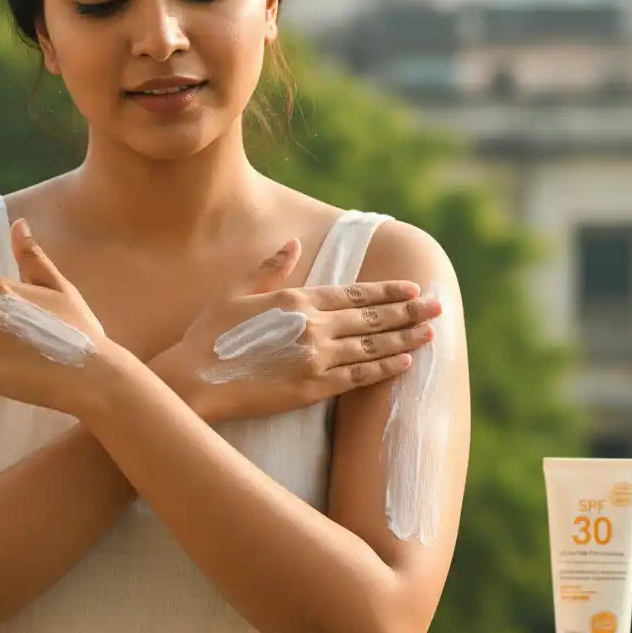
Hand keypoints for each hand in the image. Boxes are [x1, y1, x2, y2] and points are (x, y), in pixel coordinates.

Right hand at [159, 241, 441, 423]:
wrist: (194, 379)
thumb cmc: (209, 335)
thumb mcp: (236, 292)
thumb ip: (270, 269)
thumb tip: (293, 243)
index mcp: (296, 300)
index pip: (353, 293)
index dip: (386, 291)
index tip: (412, 288)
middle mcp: (313, 326)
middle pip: (371, 318)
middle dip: (408, 311)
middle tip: (437, 307)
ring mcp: (316, 358)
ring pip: (372, 346)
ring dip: (404, 338)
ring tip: (430, 332)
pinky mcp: (313, 388)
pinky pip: (359, 377)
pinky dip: (384, 369)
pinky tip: (405, 363)